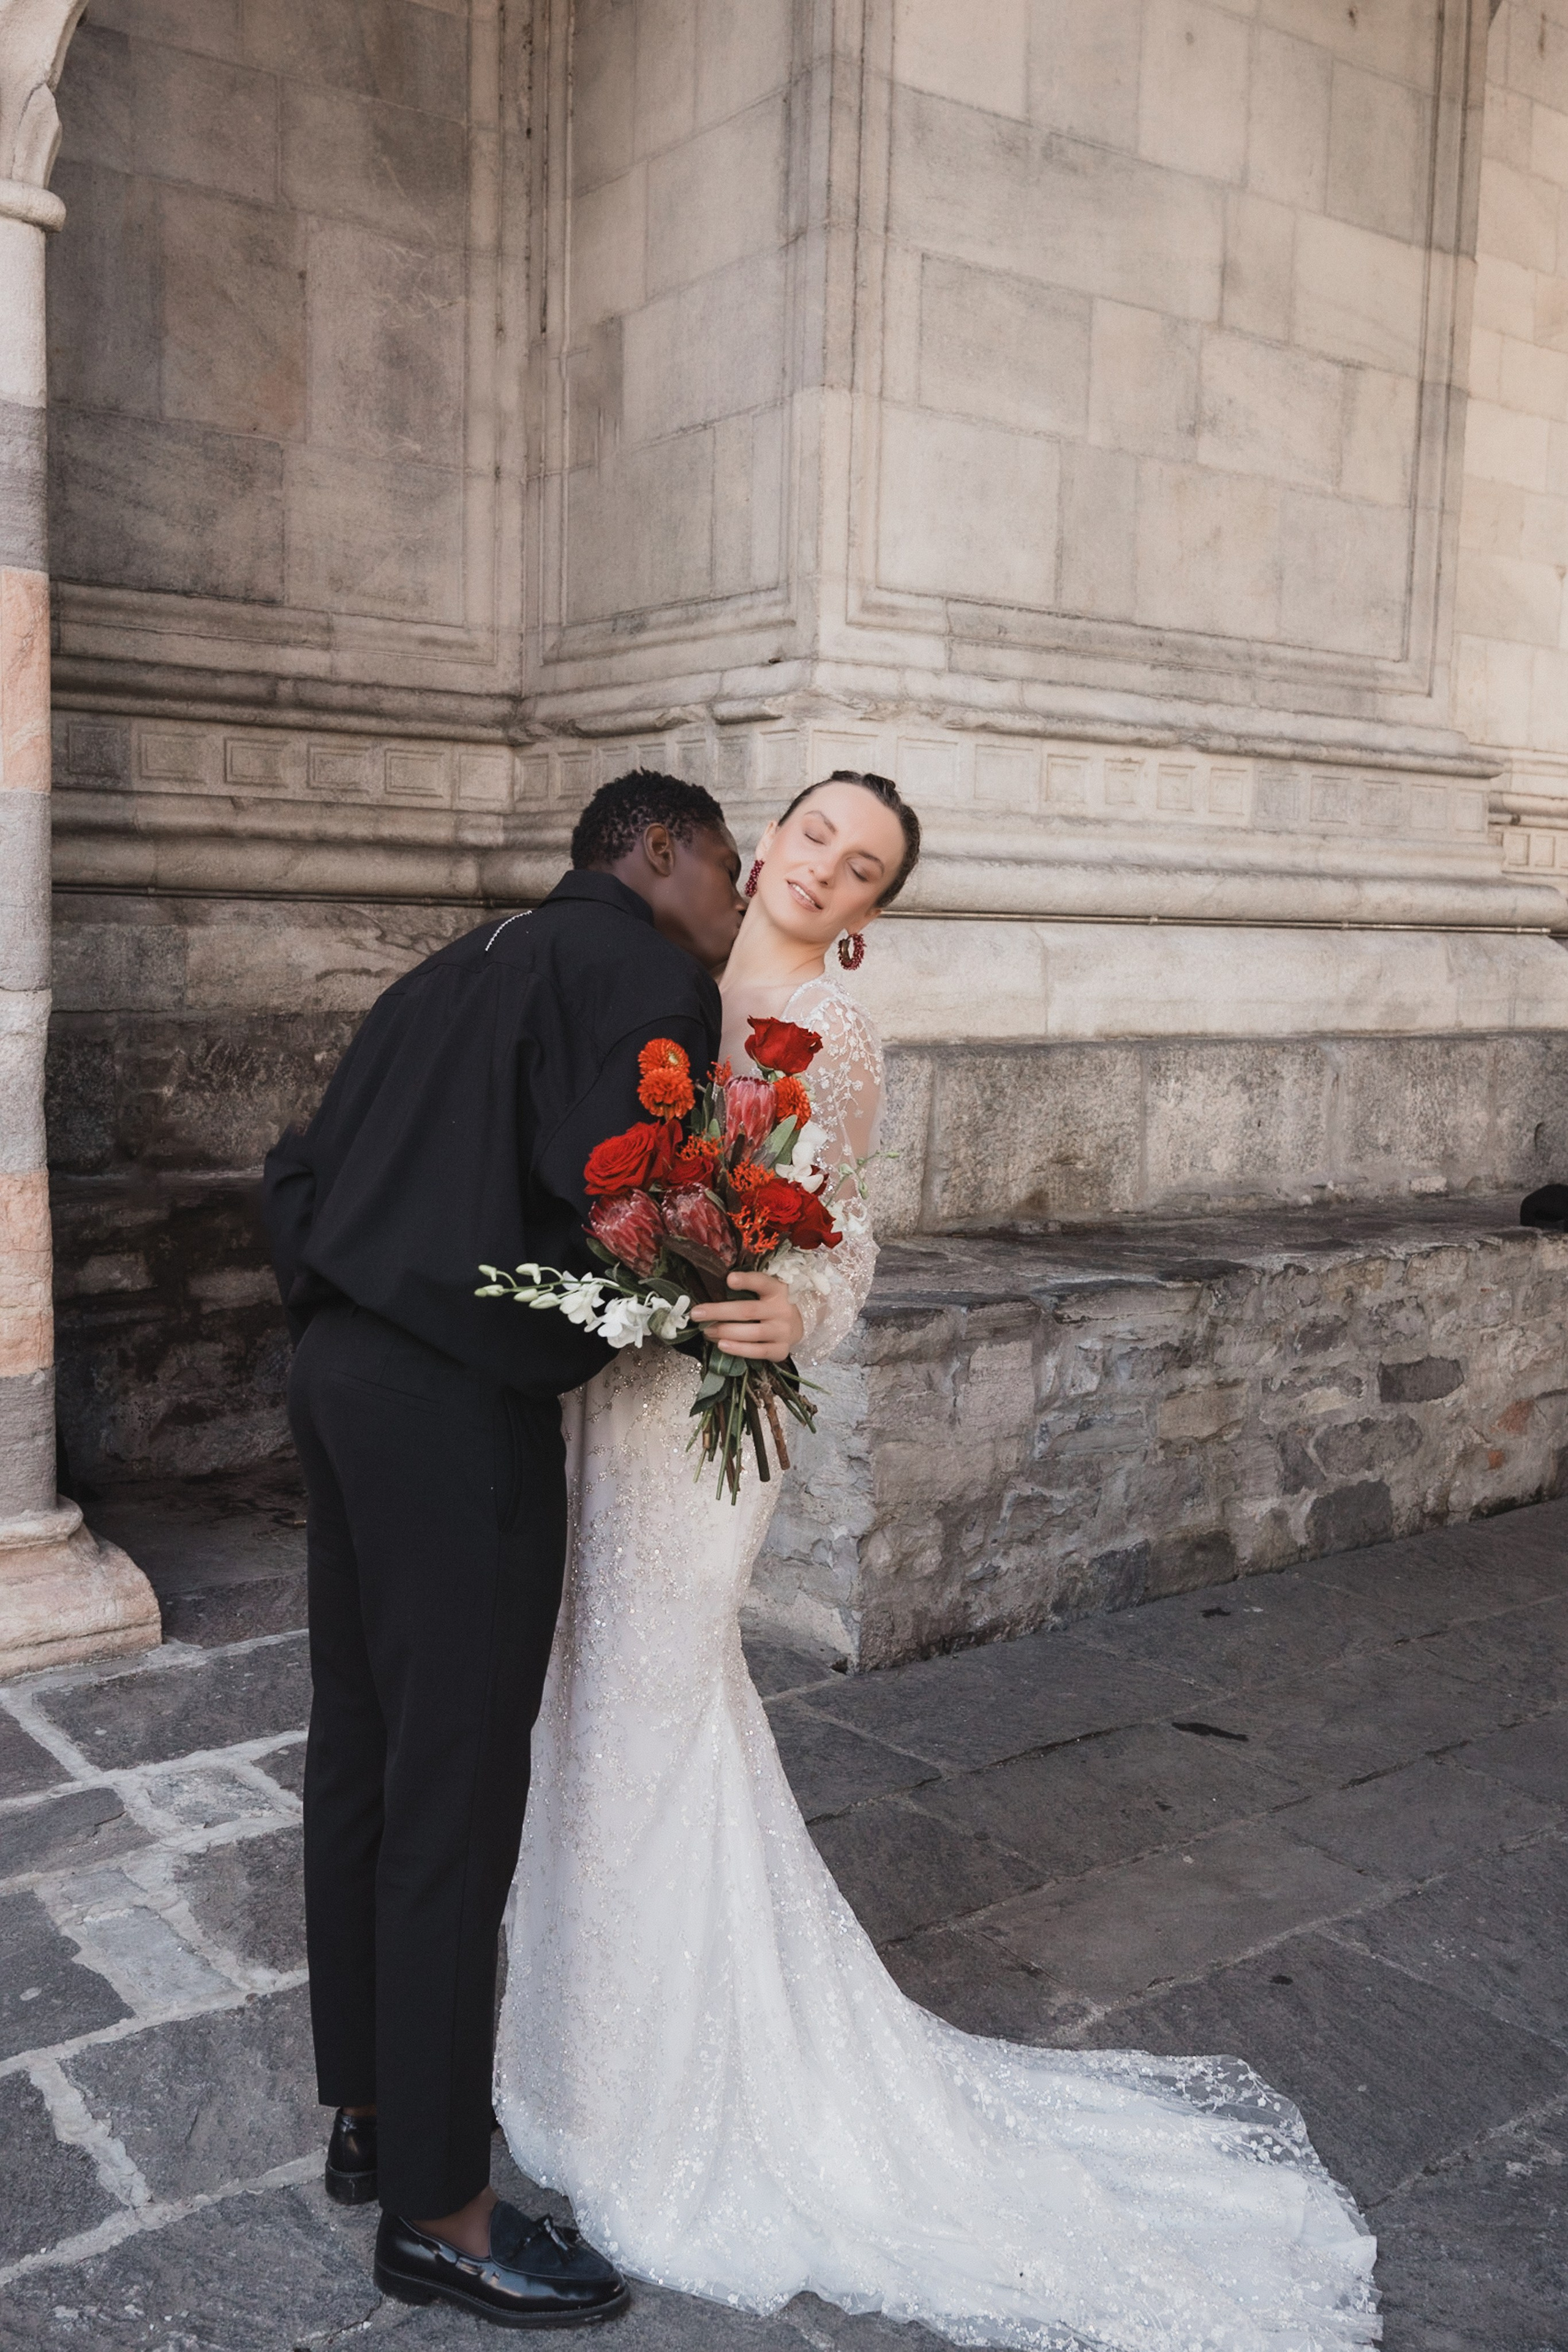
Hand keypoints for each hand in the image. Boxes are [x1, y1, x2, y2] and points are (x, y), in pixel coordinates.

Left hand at [689, 1270, 804, 1360]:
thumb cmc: (769, 1307)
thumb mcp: (763, 1293)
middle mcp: (782, 1310)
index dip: (746, 1280)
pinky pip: (758, 1351)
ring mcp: (783, 1331)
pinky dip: (739, 1349)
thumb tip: (709, 1294)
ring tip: (706, 1331)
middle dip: (719, 1312)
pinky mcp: (781, 1350)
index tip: (729, 1279)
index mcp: (777, 1290)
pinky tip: (722, 1345)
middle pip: (748, 1310)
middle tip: (697, 1314)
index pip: (762, 1282)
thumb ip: (744, 1291)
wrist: (794, 1327)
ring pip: (752, 1332)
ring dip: (725, 1332)